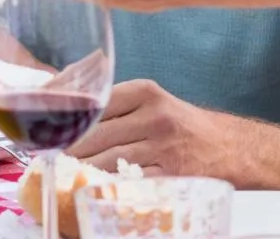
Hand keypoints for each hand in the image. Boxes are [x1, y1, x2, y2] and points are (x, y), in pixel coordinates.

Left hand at [65, 79, 247, 180]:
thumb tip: (68, 112)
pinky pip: (129, 182)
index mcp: (145, 92)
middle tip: (47, 156)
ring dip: (81, 170)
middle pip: (95, 135)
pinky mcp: (172, 175)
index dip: (68, 119)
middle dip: (68, 148)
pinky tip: (93, 187)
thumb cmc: (182, 126)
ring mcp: (164, 147)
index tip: (47, 130)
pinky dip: (108, 185)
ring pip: (107, 160)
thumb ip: (115, 105)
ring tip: (62, 172)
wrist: (232, 149)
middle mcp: (155, 116)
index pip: (94, 104)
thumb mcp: (153, 103)